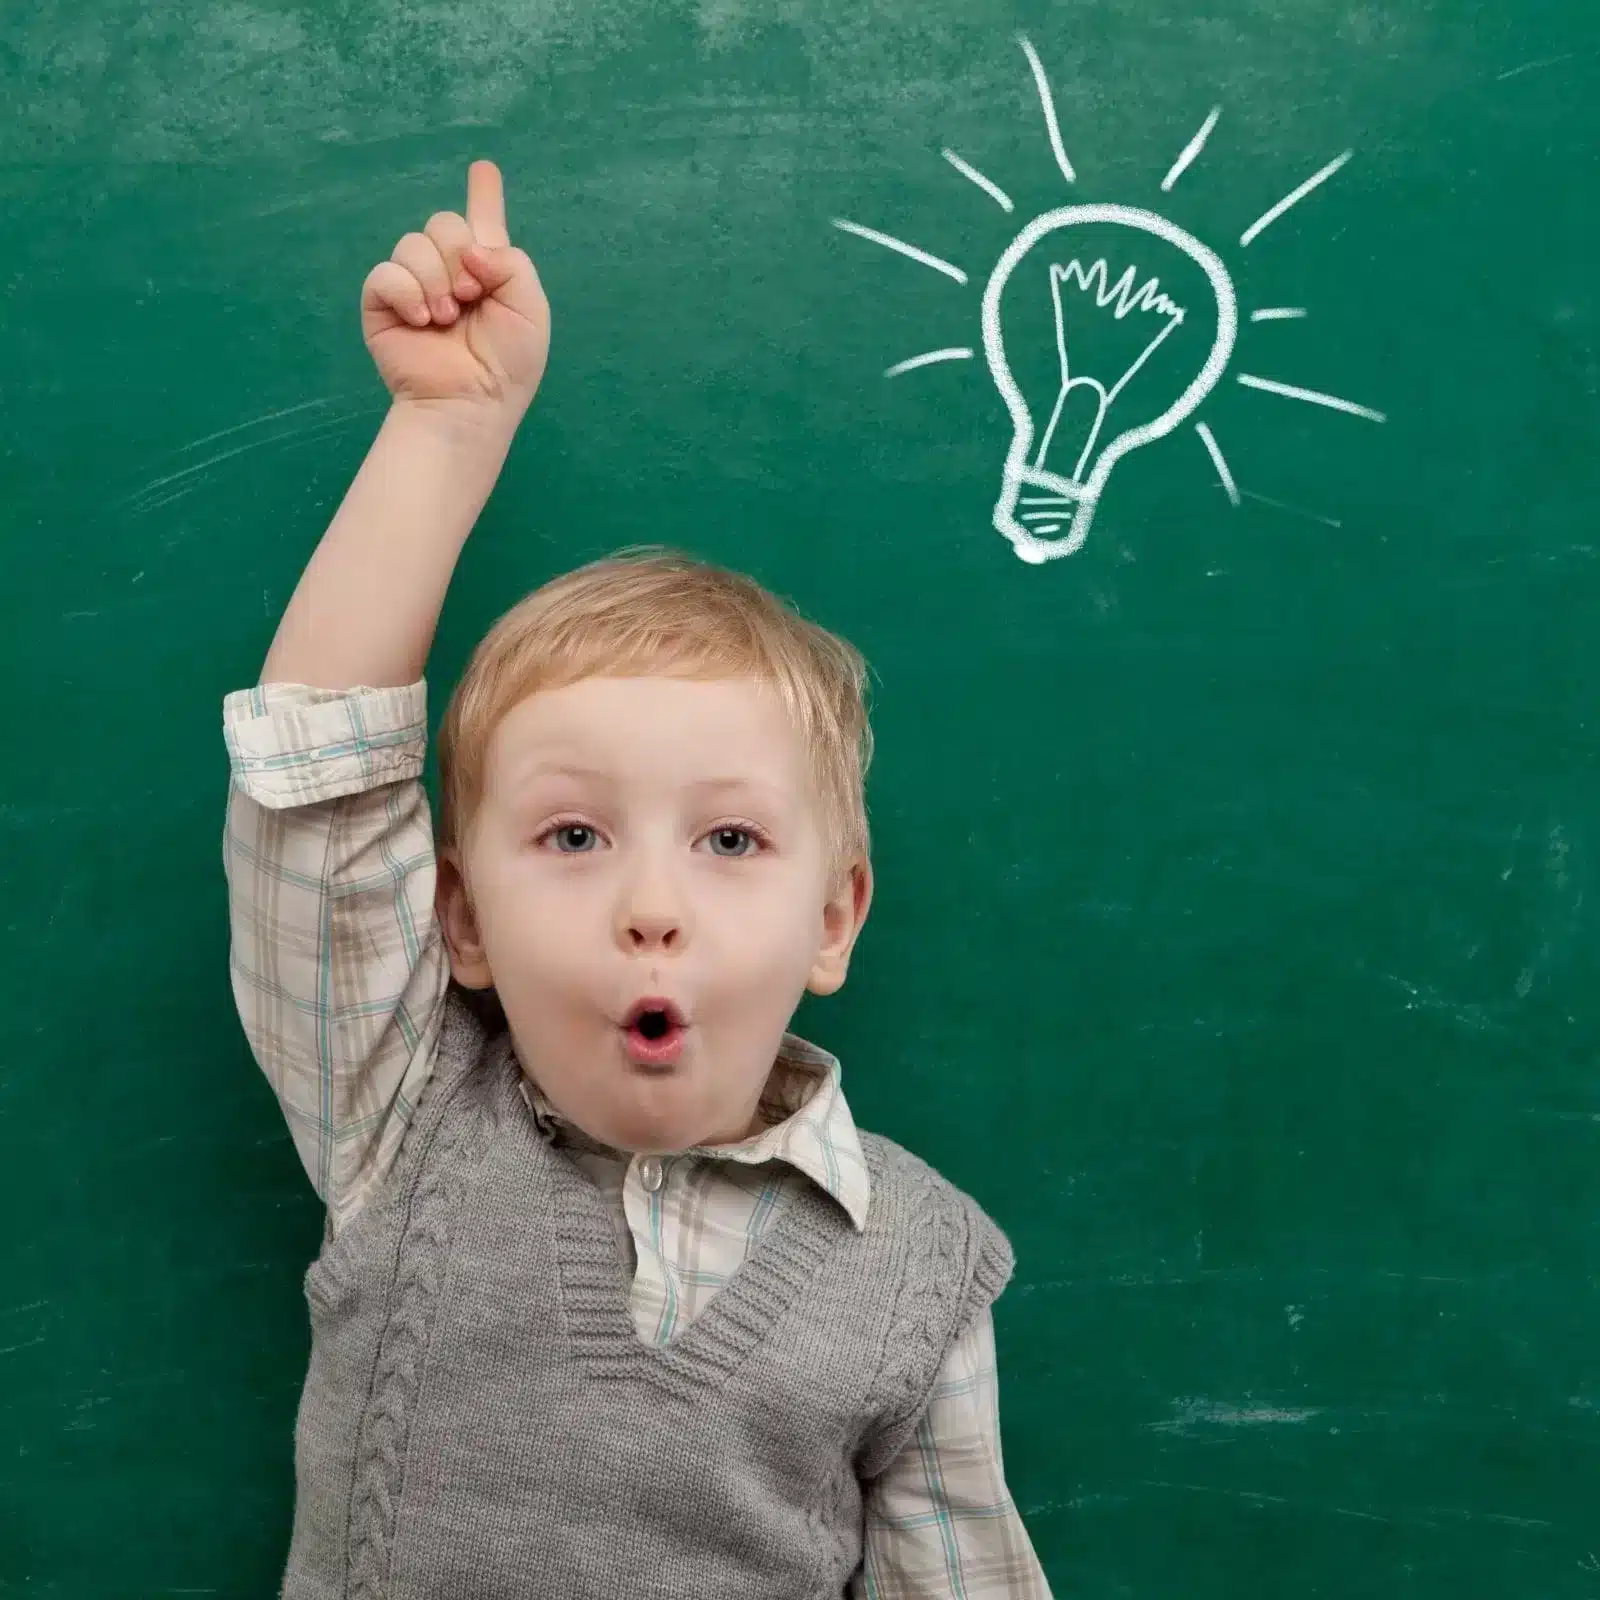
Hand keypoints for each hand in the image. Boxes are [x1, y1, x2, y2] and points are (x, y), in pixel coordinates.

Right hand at [360, 160, 549, 414]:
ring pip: (413, 243)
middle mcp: (450, 273)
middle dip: (458, 253)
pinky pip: (385, 273)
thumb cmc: (508, 364)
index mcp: (488, 271)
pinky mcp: (385, 305)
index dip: (483, 195)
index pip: (482, 223)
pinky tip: (423, 320)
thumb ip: (510, 262)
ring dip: (435, 279)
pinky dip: (407, 292)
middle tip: (471, 296)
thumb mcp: (530, 308)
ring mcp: (415, 287)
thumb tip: (469, 250)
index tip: (484, 169)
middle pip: (443, 222)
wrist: (472, 400)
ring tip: (447, 319)